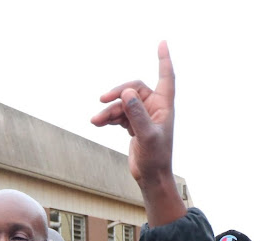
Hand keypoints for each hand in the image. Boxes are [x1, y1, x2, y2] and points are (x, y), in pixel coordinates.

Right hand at [91, 41, 174, 187]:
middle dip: (117, 95)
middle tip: (102, 101)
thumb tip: (126, 93)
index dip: (164, 59)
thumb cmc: (156, 159)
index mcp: (164, 106)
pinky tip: (99, 123)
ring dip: (108, 111)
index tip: (162, 43)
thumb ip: (137, 114)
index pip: (166, 76)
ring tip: (95, 121)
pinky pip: (118, 115)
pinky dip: (108, 118)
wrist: (151, 177)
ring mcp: (143, 116)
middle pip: (133, 90)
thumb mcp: (147, 136)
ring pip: (122, 104)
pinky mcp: (134, 125)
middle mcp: (155, 108)